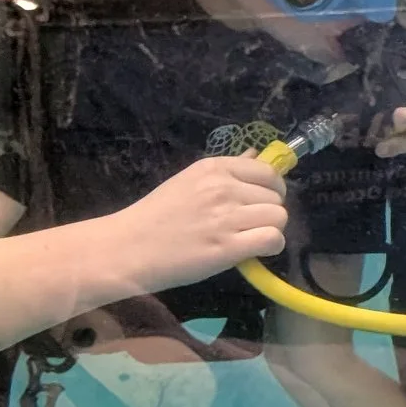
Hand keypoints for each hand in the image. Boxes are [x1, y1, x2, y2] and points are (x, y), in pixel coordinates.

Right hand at [107, 154, 288, 293]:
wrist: (127, 248)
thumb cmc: (155, 217)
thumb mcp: (189, 181)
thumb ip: (227, 171)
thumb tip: (256, 154)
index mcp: (214, 168)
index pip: (267, 172)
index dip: (270, 190)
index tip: (259, 203)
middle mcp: (223, 187)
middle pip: (276, 197)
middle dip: (268, 212)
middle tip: (249, 226)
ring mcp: (226, 216)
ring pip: (278, 217)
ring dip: (270, 230)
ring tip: (249, 239)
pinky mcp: (227, 247)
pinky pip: (272, 239)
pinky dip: (270, 247)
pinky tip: (253, 252)